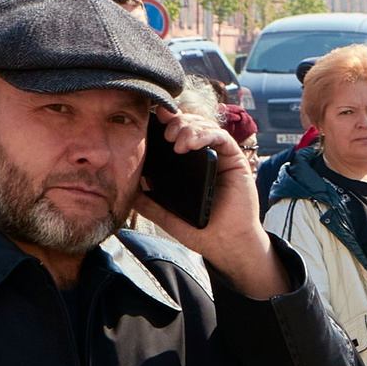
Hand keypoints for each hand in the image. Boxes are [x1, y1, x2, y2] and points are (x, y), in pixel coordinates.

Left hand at [137, 107, 284, 298]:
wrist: (228, 245)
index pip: (179, 135)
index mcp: (192, 167)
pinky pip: (222, 137)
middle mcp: (208, 158)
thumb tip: (131, 191)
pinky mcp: (235, 160)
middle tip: (166, 134)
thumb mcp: (170, 217)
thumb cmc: (205, 231)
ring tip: (177, 142)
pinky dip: (205, 134)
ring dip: (189, 127)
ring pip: (206, 126)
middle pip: (192, 125)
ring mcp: (222, 158)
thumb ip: (151, 205)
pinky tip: (191, 144)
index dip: (168, 124)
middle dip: (178, 123)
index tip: (154, 119)